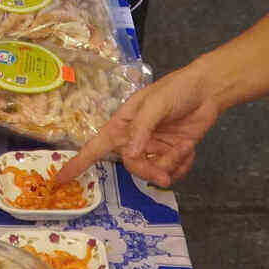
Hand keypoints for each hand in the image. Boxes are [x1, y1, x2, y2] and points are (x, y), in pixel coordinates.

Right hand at [55, 59, 223, 186]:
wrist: (208, 90)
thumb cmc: (177, 90)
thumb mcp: (156, 103)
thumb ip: (141, 129)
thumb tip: (129, 155)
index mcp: (124, 123)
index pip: (96, 145)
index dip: (78, 162)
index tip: (59, 179)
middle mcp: (136, 137)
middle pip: (131, 165)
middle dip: (148, 170)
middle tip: (164, 174)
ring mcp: (155, 146)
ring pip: (153, 170)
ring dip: (170, 164)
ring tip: (184, 148)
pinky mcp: (173, 153)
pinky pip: (172, 171)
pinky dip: (182, 164)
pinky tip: (189, 149)